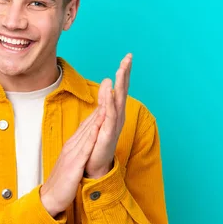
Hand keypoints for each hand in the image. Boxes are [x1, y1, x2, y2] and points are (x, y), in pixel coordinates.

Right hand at [40, 104, 105, 216]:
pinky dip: (91, 136)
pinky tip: (98, 127)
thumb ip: (78, 153)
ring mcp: (72, 154)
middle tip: (110, 88)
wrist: (49, 198)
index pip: (87, 125)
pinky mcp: (73, 164)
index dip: (98, 110)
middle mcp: (72, 146)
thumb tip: (86, 146)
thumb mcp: (72, 163)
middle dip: (100, 106)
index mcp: (72, 146)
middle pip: (88, 123)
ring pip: (87, 132)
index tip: (109, 97)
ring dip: (97, 116)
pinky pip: (84, 148)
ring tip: (108, 101)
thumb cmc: (62, 182)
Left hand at [85, 53, 132, 178]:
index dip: (124, 73)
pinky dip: (110, 105)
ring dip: (120, 86)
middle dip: (125, 74)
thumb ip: (104, 99)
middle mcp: (118, 117)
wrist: (94, 166)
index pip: (121, 89)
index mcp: (116, 112)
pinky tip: (110, 94)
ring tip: (120, 70)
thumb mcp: (101, 116)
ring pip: (118, 101)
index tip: (127, 57)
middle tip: (128, 58)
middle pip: (122, 91)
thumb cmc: (98, 142)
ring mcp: (114, 125)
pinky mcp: (107, 135)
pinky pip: (109, 117)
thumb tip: (107, 81)